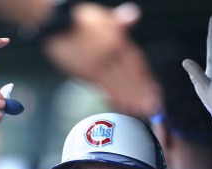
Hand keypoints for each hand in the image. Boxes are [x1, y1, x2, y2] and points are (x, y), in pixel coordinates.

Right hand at [43, 2, 160, 118]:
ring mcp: (99, 63)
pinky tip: (120, 104)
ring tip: (139, 110)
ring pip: (119, 84)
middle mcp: (111, 52)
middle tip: (151, 107)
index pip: (136, 62)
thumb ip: (120, 20)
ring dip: (130, 99)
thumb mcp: (102, 17)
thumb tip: (134, 15)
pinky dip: (113, 97)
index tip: (154, 91)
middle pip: (130, 76)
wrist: (56, 24)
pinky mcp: (87, 71)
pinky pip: (103, 86)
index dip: (146, 78)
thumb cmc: (77, 20)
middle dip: (142, 93)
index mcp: (117, 39)